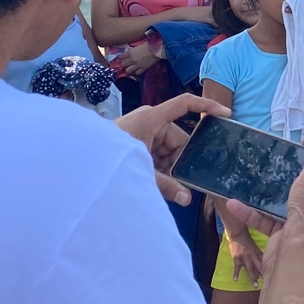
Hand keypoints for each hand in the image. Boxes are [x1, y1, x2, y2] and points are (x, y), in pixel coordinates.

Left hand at [116, 93, 231, 202]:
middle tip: (178, 181)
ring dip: (166, 167)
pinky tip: (153, 180)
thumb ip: (165, 185)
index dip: (207, 106)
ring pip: (167, 149)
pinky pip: (156, 153)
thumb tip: (187, 199)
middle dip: (179, 161)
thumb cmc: (109, 157)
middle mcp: (149, 121)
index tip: (226, 114)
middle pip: (178, 138)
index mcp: (152, 118)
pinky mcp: (136, 142)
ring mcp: (142, 131)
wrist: (77, 164)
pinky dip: (157, 167)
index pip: (185, 104)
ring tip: (158, 184)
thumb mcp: (141, 170)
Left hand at [117, 42, 159, 77]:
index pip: (120, 57)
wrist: (158, 49)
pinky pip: (137, 73)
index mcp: (130, 52)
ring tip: (131, 68)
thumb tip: (131, 52)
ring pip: (128, 71)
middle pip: (123, 65)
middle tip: (126, 63)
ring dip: (129, 69)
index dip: (120, 57)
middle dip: (124, 64)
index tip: (121, 58)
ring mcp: (137, 65)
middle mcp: (131, 60)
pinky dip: (137, 72)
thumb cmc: (149, 44)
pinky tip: (138, 69)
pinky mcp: (143, 69)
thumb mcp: (138, 45)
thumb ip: (133, 50)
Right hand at [224, 131, 303, 248]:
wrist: (291, 256)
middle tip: (281, 153)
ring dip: (268, 190)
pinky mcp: (282, 231)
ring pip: (284, 199)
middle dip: (295, 167)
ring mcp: (300, 218)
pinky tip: (234, 203)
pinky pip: (265, 217)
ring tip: (258, 173)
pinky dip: (251, 211)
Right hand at [228, 234, 264, 285]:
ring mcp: (245, 256)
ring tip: (255, 285)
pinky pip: (237, 267)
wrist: (238, 233)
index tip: (274, 277)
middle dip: (263, 274)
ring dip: (253, 276)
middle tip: (268, 283)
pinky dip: (236, 273)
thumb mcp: (255, 247)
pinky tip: (235, 280)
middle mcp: (253, 255)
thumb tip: (264, 265)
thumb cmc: (247, 240)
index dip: (269, 269)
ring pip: (250, 268)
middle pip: (259, 266)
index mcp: (258, 252)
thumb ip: (259, 255)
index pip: (265, 262)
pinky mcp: (237, 257)